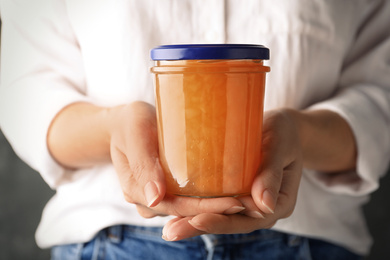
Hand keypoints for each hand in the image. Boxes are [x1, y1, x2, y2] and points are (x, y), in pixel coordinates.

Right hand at [108, 101, 244, 217]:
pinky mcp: (165, 186)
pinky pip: (186, 197)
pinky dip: (206, 196)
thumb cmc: (129, 123)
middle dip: (216, 210)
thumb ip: (142, 163)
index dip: (205, 209)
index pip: (175, 207)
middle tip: (248, 202)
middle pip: (184, 211)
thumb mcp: (135, 134)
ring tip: (244, 198)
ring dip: (213, 206)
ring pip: (186, 207)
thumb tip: (155, 197)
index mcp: (136, 189)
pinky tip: (227, 190)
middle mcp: (147, 198)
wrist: (122, 122)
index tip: (234, 202)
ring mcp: (156, 194)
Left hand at [162, 109, 302, 240]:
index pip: (249, 219)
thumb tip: (265, 205)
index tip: (198, 219)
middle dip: (199, 227)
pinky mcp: (237, 192)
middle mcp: (263, 208)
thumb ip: (272, 173)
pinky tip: (175, 210)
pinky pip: (217, 204)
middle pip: (230, 223)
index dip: (223, 221)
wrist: (283, 128)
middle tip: (172, 231)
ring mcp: (249, 202)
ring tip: (169, 229)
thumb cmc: (284, 133)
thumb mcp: (281, 147)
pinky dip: (197, 208)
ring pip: (221, 216)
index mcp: (279, 203)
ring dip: (194, 222)